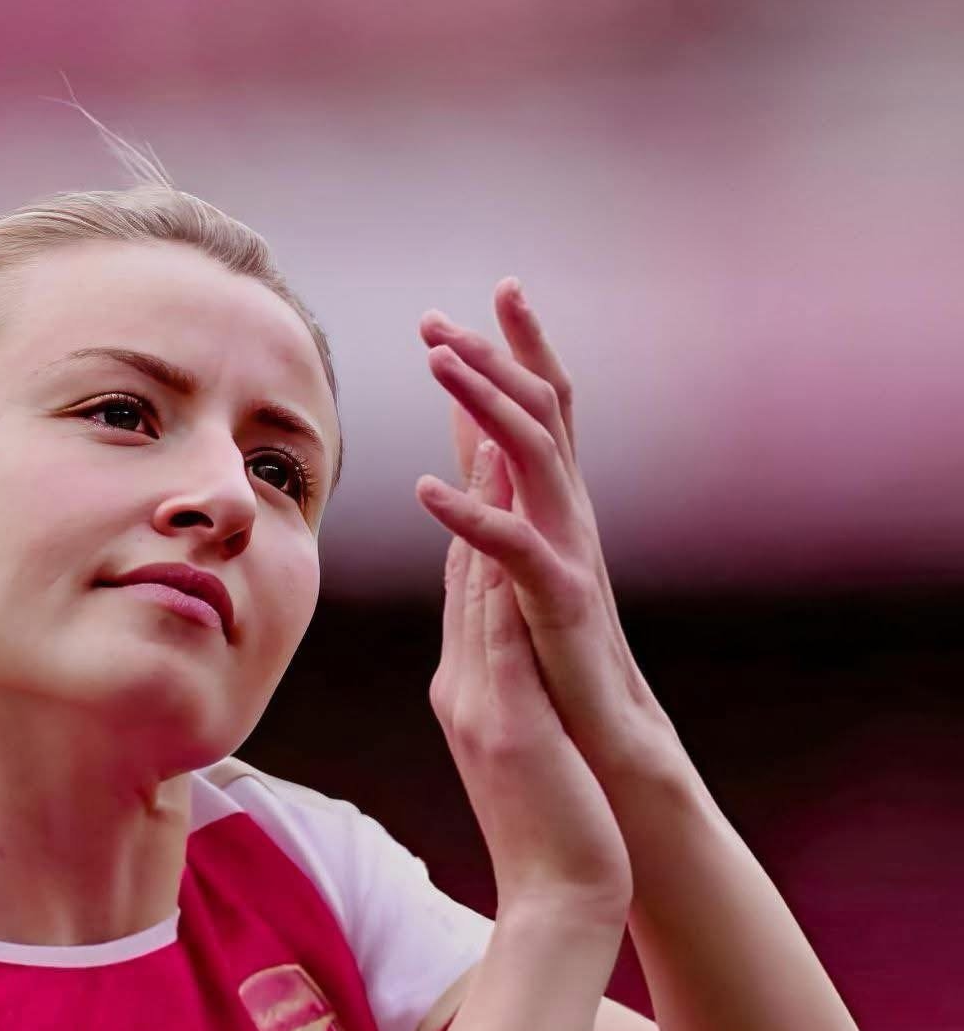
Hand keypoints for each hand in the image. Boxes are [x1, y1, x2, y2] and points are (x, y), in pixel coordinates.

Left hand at [414, 280, 684, 791]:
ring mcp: (571, 554)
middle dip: (494, 357)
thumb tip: (475, 477)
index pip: (537, 414)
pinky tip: (425, 490)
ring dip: (481, 404)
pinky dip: (471, 516)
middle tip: (440, 317)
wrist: (605, 734)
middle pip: (539, 414)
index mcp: (556, 510)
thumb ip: (501, 522)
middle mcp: (570, 517)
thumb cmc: (561, 662)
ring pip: (532, 458)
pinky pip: (514, 548)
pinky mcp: (562, 601)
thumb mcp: (523, 578)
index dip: (516, 354)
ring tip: (435, 362)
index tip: (488, 296)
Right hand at [422, 426, 632, 924]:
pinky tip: (501, 510)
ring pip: (469, 579)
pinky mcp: (503, 721)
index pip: (466, 582)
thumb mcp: (524, 756)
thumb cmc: (551, 836)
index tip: (477, 434)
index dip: (469, 504)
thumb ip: (508, 704)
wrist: (556, 903)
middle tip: (462, 388)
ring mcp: (477, 700)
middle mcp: (462, 684)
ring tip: (478, 416)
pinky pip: (495, 625)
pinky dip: (493, 562)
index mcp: (470, 690)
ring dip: (473, 496)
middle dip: (463, 473)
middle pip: (459, 562)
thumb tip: (505, 671)